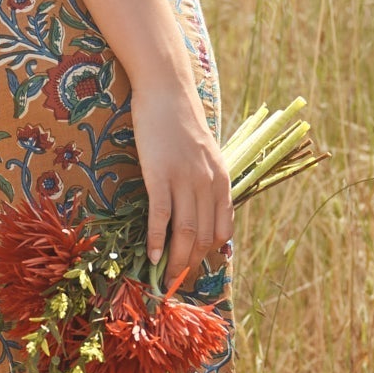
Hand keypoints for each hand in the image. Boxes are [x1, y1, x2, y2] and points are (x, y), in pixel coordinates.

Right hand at [130, 79, 232, 291]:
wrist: (166, 92)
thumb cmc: (181, 123)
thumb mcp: (205, 155)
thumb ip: (207, 182)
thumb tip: (201, 212)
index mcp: (222, 180)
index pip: (222, 230)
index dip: (209, 254)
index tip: (195, 268)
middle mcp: (208, 183)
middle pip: (203, 236)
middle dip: (191, 263)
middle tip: (176, 280)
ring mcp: (185, 178)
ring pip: (185, 231)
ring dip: (175, 259)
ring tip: (165, 276)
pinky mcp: (160, 174)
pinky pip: (161, 215)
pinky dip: (157, 239)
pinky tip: (152, 254)